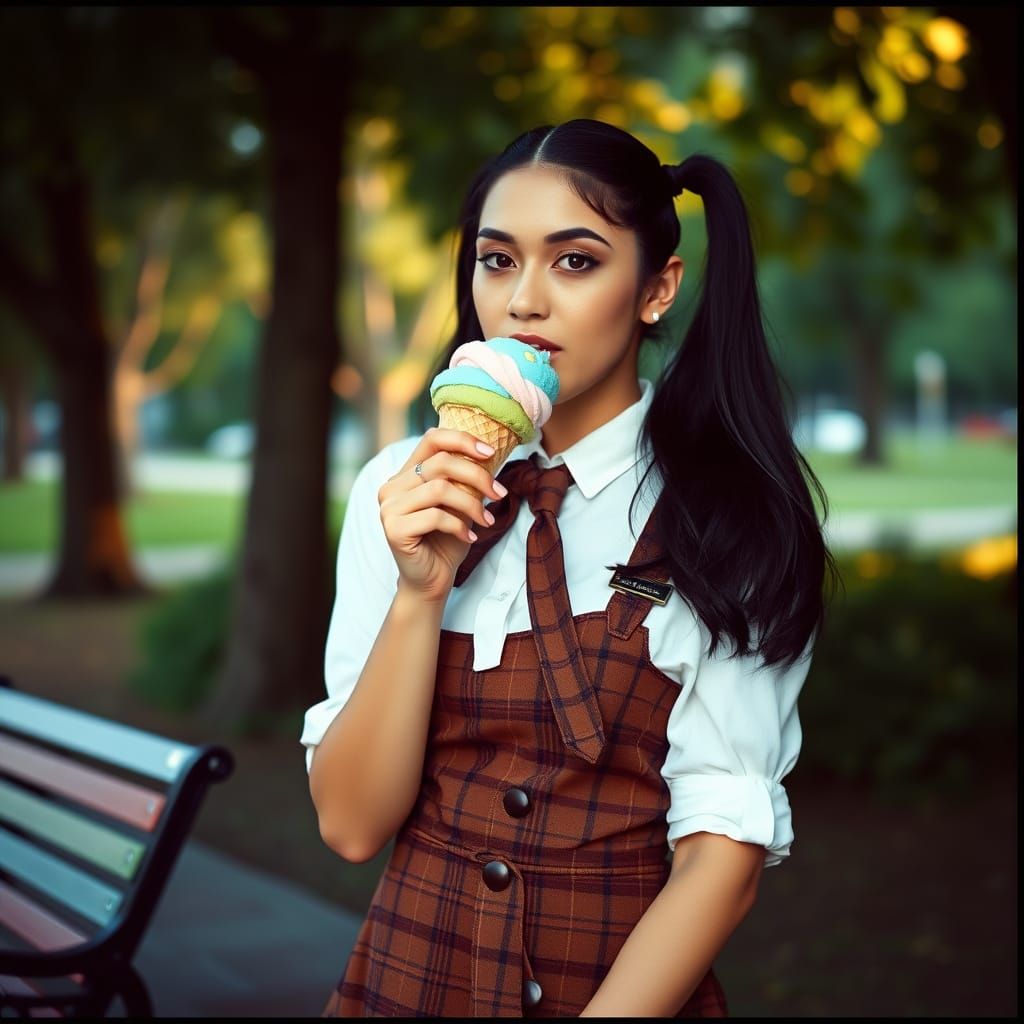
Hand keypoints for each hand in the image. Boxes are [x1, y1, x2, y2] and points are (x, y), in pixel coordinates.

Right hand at [377, 428, 506, 603]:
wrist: (432, 580)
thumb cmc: (447, 540)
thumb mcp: (460, 503)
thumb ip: (464, 479)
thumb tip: (489, 454)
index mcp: (406, 474)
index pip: (431, 439)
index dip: (462, 440)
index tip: (490, 452)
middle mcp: (392, 486)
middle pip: (440, 463)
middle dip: (477, 476)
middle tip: (500, 493)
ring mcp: (389, 508)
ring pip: (439, 490)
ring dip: (471, 505)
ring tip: (487, 520)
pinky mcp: (393, 529)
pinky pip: (435, 517)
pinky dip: (459, 526)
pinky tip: (470, 537)